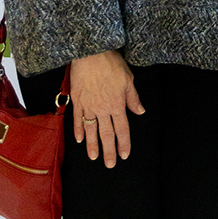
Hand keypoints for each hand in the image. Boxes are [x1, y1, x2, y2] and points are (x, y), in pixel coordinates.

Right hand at [70, 51, 144, 166]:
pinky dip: (79, 130)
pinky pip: (77, 118)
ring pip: (91, 130)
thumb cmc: (111, 64)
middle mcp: (102, 108)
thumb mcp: (128, 79)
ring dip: (92, 145)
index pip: (122, 129)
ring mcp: (88, 105)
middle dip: (108, 150)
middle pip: (106, 134)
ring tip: (93, 157)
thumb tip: (140, 112)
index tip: (124, 155)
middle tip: (109, 164)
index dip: (123, 143)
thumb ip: (133, 98)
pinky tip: (80, 139)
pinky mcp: (77, 100)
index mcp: (117, 104)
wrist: (90, 53)